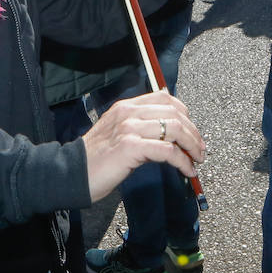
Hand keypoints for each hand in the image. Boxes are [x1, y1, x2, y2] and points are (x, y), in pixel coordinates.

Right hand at [82, 90, 205, 202]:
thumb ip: (139, 128)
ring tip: (197, 161)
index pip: (165, 98)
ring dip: (193, 146)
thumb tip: (170, 135)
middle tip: (200, 150)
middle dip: (194, 133)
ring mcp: (129, 128)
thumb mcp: (118, 134)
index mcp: (126, 106)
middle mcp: (129, 112)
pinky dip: (183, 161)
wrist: (71, 174)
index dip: (185, 114)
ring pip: (175, 129)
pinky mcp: (130, 147)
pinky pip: (167, 150)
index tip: (192, 132)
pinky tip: (186, 170)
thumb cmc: (96, 159)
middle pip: (175, 113)